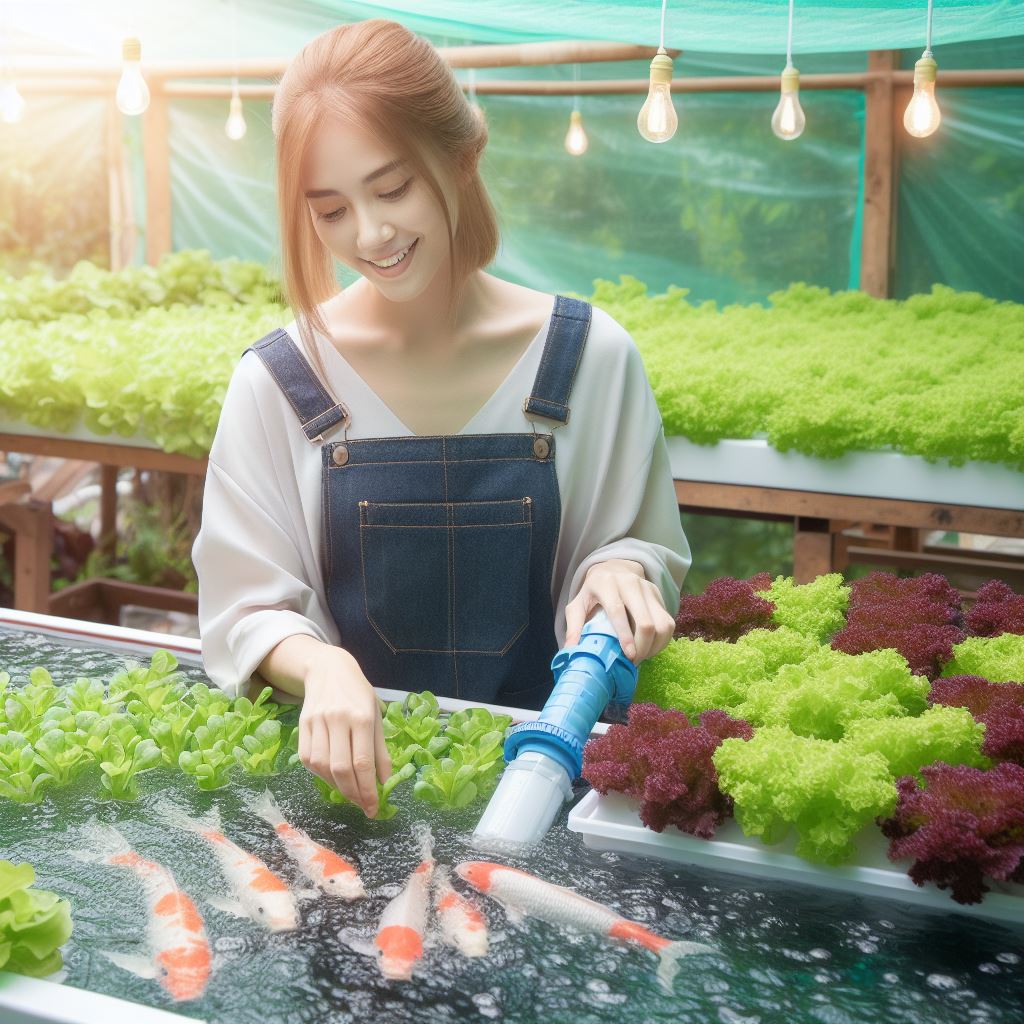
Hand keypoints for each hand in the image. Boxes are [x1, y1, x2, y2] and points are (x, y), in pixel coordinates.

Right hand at [297, 646, 391, 816]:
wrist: (329, 669)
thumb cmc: (358, 694)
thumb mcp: (377, 716)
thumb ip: (380, 750)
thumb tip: (384, 781)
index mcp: (362, 717)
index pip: (363, 761)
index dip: (367, 789)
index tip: (373, 808)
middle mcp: (338, 719)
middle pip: (340, 767)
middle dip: (352, 793)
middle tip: (362, 806)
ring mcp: (317, 722)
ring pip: (322, 766)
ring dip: (336, 787)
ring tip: (349, 793)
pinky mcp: (302, 725)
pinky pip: (307, 759)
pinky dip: (320, 774)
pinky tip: (332, 778)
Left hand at [564, 559, 675, 663]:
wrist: (614, 568)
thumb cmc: (593, 591)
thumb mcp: (578, 604)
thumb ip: (574, 627)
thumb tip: (571, 651)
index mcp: (606, 584)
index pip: (618, 611)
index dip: (624, 635)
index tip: (629, 656)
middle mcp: (631, 583)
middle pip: (646, 621)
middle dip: (643, 646)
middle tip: (634, 661)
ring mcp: (648, 588)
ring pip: (663, 623)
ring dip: (655, 646)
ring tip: (642, 656)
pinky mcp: (659, 595)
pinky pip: (669, 623)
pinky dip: (662, 641)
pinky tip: (651, 648)